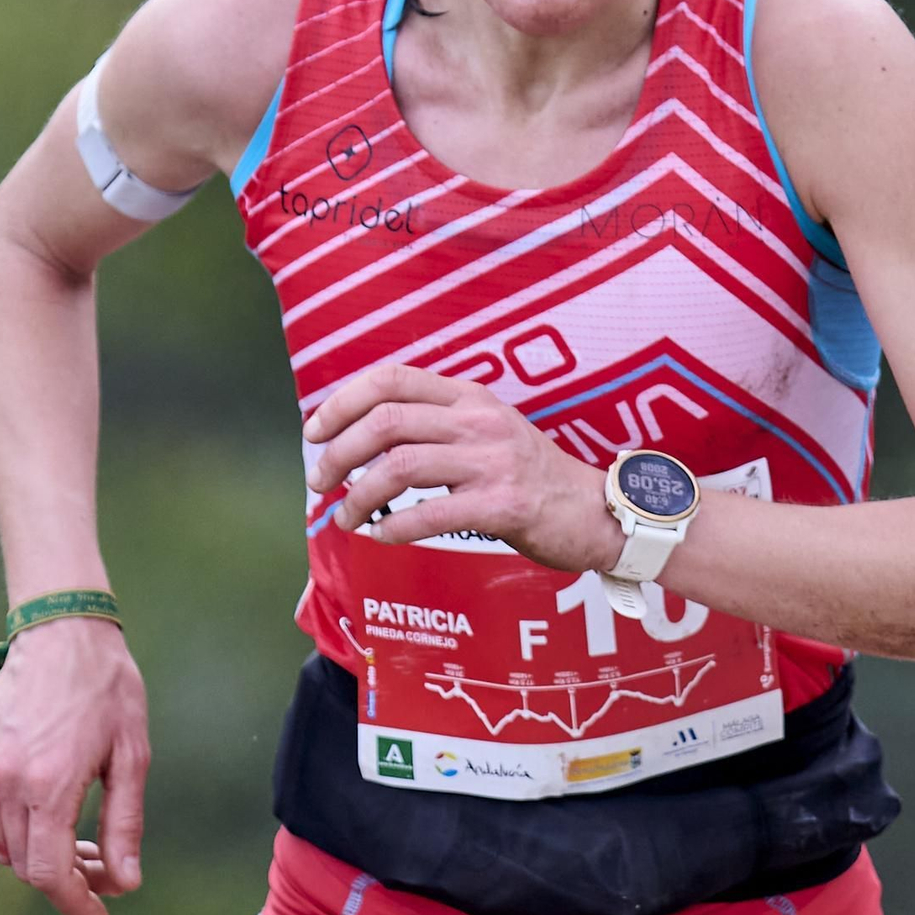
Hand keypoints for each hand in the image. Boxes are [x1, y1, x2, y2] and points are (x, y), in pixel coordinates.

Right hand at [0, 615, 149, 914]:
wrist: (64, 632)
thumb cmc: (108, 691)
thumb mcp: (131, 757)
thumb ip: (124, 824)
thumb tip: (125, 883)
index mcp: (51, 782)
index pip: (49, 872)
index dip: (75, 903)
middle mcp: (6, 778)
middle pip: (25, 864)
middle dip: (67, 879)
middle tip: (103, 868)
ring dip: (35, 858)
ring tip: (76, 841)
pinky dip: (1, 836)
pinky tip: (35, 824)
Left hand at [306, 364, 620, 573]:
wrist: (598, 512)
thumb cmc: (533, 478)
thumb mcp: (489, 431)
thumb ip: (439, 425)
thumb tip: (365, 437)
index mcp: (470, 397)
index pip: (391, 378)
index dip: (342, 401)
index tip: (316, 432)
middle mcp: (479, 421)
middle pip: (385, 421)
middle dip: (338, 452)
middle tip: (320, 481)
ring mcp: (492, 461)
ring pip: (399, 466)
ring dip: (359, 496)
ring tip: (347, 516)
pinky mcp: (504, 505)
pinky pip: (430, 514)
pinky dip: (393, 527)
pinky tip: (382, 536)